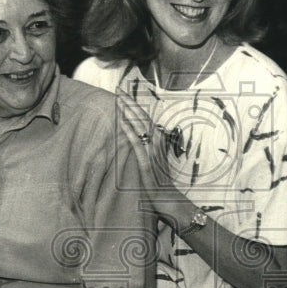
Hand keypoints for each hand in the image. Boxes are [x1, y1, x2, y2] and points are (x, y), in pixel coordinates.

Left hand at [116, 94, 181, 216]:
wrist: (169, 199)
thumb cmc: (162, 181)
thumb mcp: (156, 159)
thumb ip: (151, 146)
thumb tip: (145, 135)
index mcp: (159, 139)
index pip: (145, 117)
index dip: (134, 104)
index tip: (123, 94)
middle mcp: (158, 141)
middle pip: (142, 116)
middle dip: (129, 101)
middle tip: (118, 88)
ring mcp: (153, 151)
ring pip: (140, 125)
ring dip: (128, 111)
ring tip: (118, 98)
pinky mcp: (147, 161)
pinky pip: (137, 142)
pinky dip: (129, 130)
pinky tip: (122, 121)